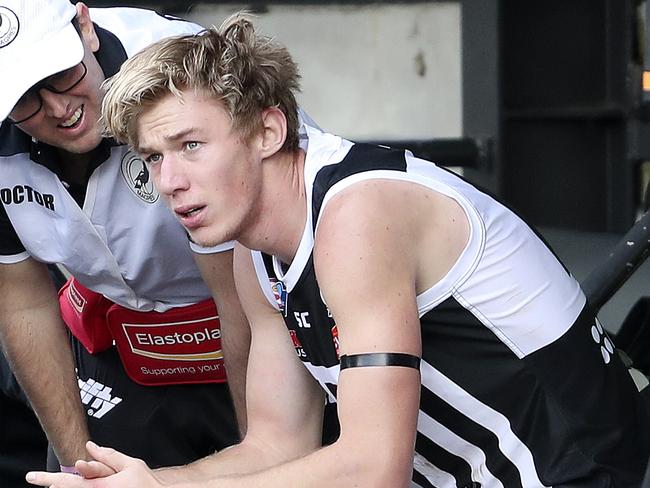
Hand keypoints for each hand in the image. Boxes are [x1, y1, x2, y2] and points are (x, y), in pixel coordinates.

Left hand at [26, 441, 161, 486]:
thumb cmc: (146, 483)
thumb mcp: (130, 464)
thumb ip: (108, 456)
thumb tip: (91, 447)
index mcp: (100, 486)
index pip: (68, 481)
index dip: (47, 479)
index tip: (31, 477)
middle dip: (54, 484)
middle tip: (41, 478)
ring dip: (68, 486)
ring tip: (59, 482)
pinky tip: (76, 483)